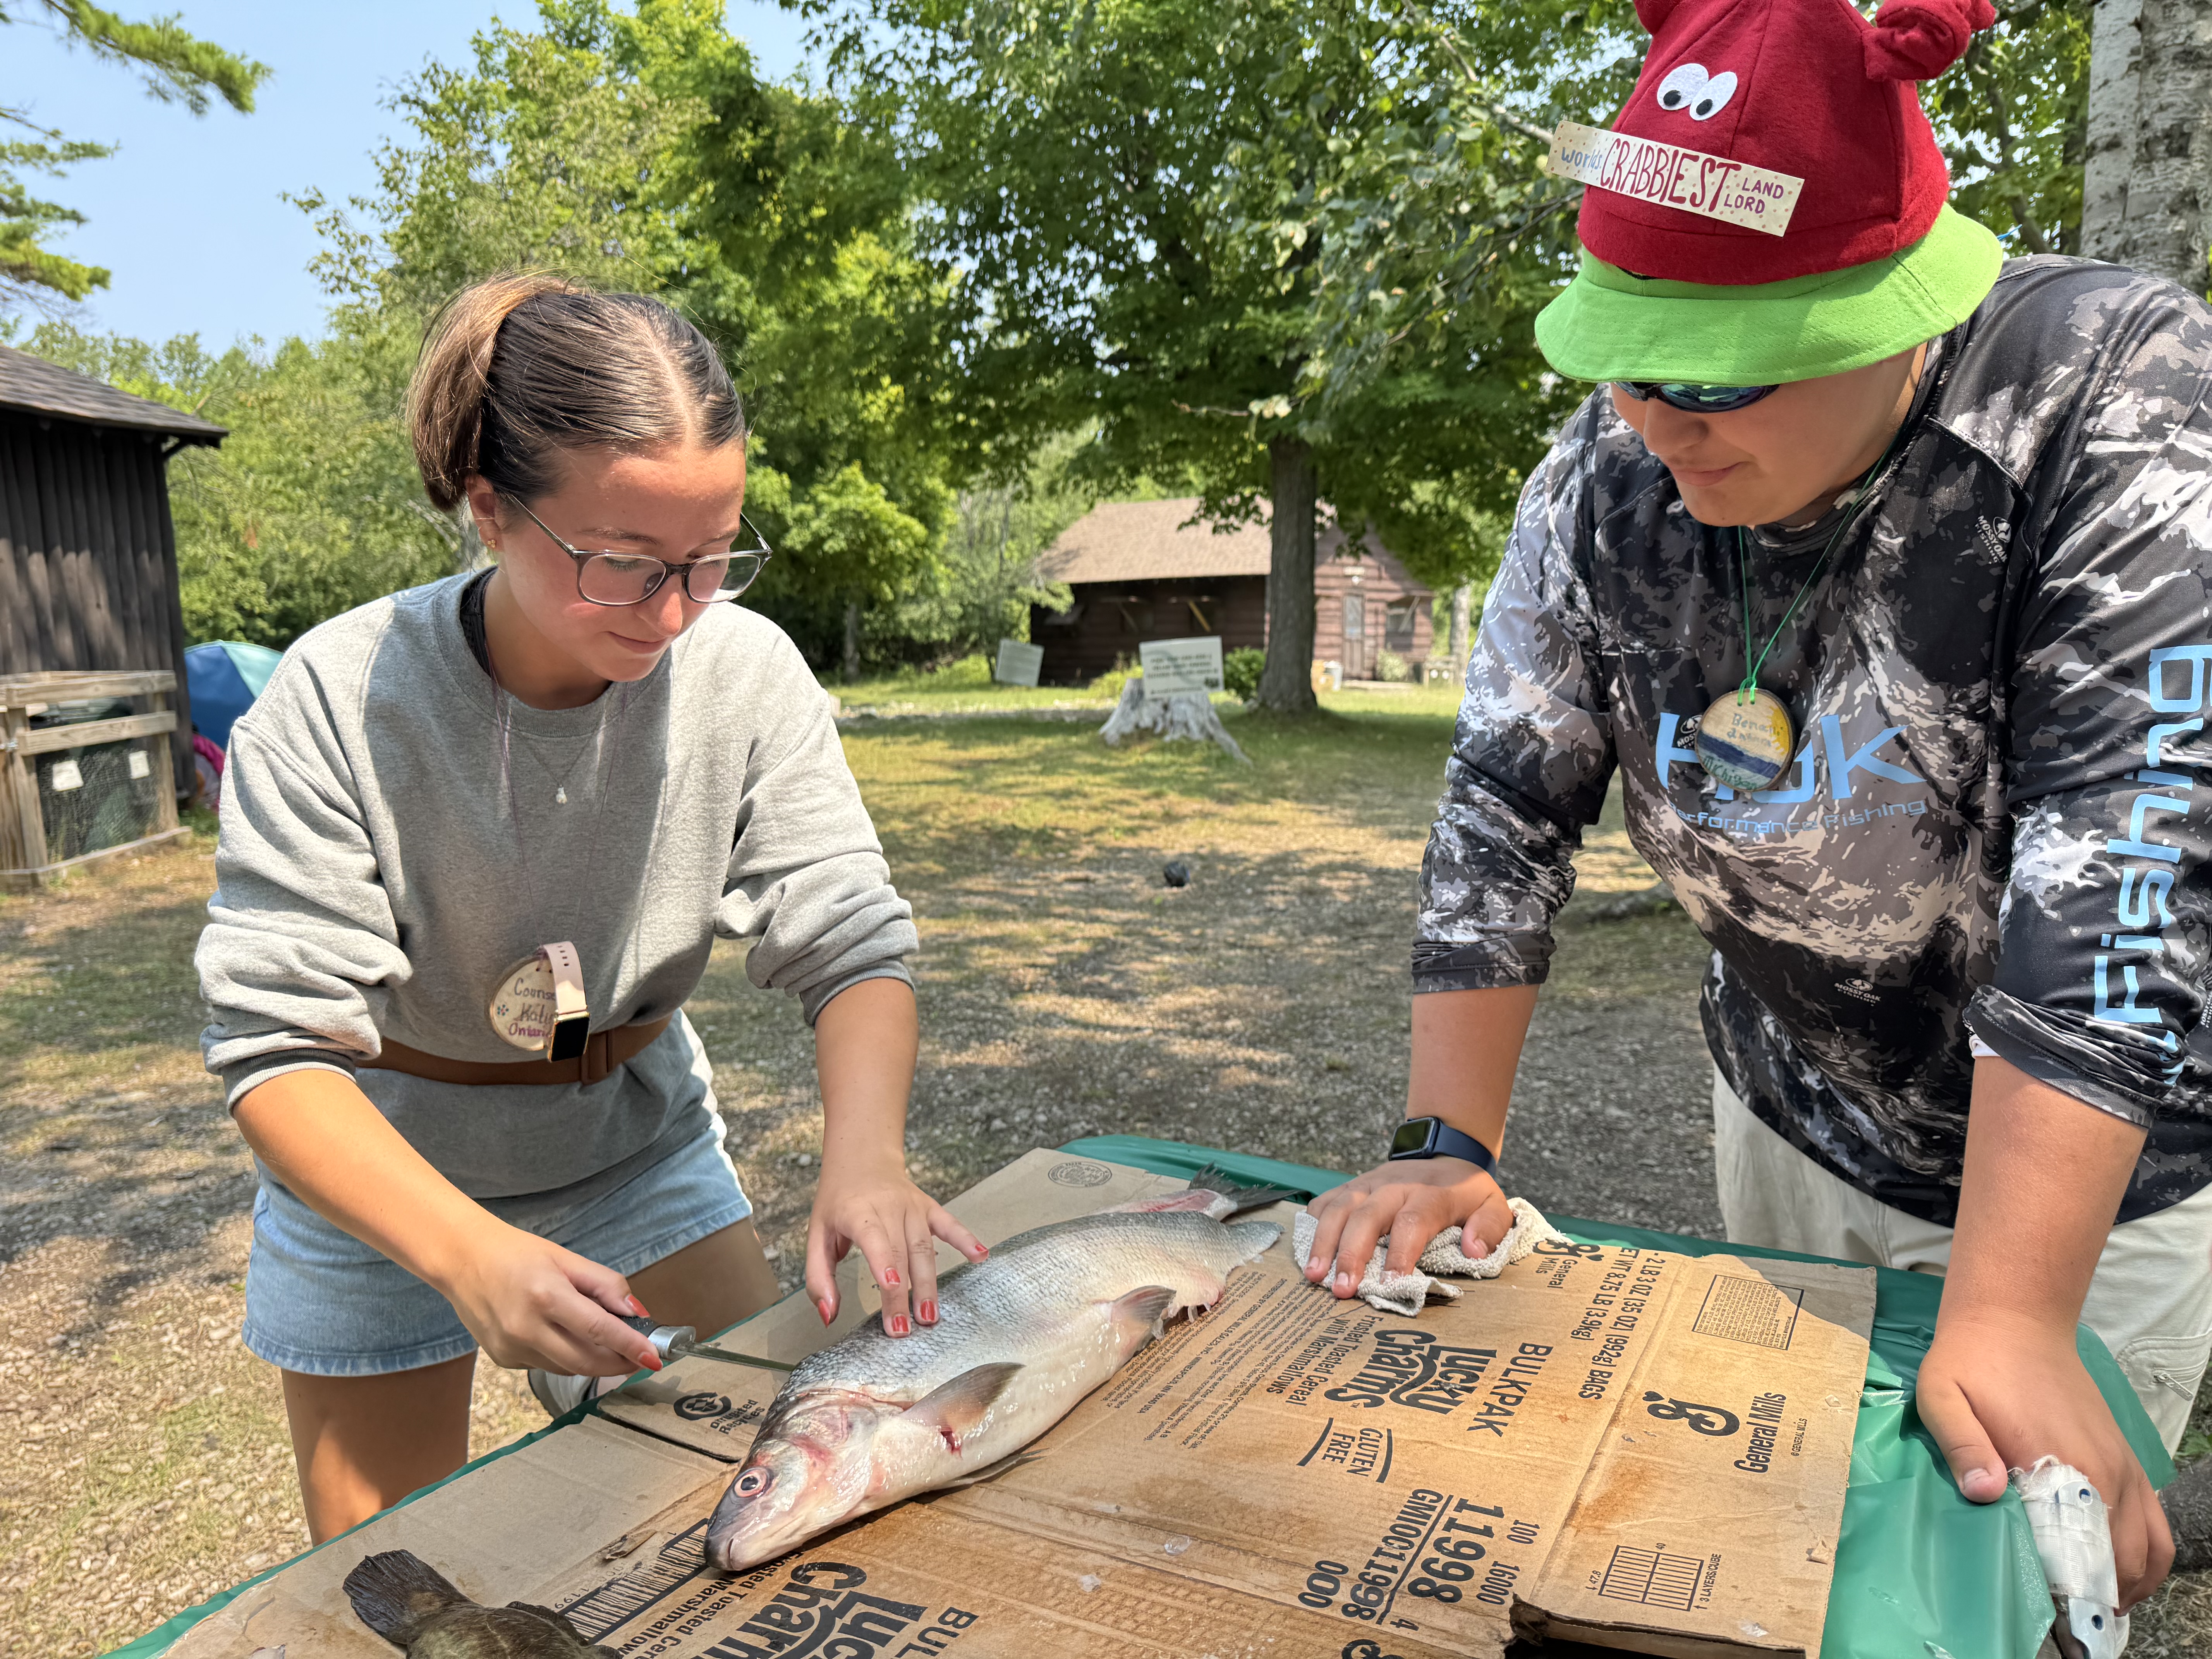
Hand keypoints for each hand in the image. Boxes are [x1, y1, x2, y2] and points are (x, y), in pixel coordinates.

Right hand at [439, 1220, 662, 1375]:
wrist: (462, 1260)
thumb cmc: (517, 1253)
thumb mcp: (567, 1258)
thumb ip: (604, 1285)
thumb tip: (636, 1313)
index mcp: (546, 1296)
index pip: (599, 1331)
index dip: (630, 1347)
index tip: (654, 1358)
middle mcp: (527, 1329)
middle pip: (587, 1361)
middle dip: (619, 1362)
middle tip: (639, 1356)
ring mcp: (512, 1349)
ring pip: (568, 1368)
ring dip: (593, 1360)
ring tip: (604, 1341)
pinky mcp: (503, 1360)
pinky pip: (546, 1367)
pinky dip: (564, 1357)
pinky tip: (561, 1336)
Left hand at [807, 1152, 985, 1334]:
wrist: (861, 1160)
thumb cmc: (838, 1203)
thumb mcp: (816, 1236)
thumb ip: (818, 1278)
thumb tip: (827, 1315)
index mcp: (857, 1211)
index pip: (873, 1237)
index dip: (883, 1261)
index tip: (892, 1285)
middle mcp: (888, 1206)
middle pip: (900, 1253)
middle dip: (903, 1293)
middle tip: (905, 1328)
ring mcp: (912, 1206)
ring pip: (924, 1247)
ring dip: (928, 1284)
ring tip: (930, 1316)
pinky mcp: (929, 1207)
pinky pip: (950, 1224)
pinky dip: (966, 1239)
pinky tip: (980, 1256)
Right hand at [1301, 1157, 1511, 1296]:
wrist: (1444, 1152)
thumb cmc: (1465, 1191)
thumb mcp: (1493, 1205)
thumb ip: (1490, 1228)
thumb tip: (1474, 1251)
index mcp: (1432, 1194)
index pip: (1412, 1222)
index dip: (1400, 1253)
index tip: (1389, 1284)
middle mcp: (1395, 1186)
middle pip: (1367, 1215)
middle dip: (1351, 1253)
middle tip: (1341, 1289)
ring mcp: (1369, 1183)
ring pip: (1340, 1207)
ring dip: (1323, 1241)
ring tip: (1313, 1275)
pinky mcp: (1353, 1185)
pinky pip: (1327, 1200)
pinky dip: (1312, 1223)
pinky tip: (1304, 1249)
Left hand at [1917, 1310, 2171, 1609]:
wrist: (2015, 1319)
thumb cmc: (1973, 1362)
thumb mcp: (1944, 1397)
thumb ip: (1962, 1447)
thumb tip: (1986, 1494)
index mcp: (2063, 1463)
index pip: (2082, 1552)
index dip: (2069, 1590)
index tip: (2047, 1611)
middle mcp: (2105, 1471)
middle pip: (2122, 1562)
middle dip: (2098, 1597)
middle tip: (2064, 1617)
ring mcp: (2122, 1465)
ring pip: (2150, 1549)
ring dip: (2128, 1583)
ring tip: (2091, 1603)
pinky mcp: (2125, 1458)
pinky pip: (2155, 1522)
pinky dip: (2145, 1556)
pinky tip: (2115, 1571)